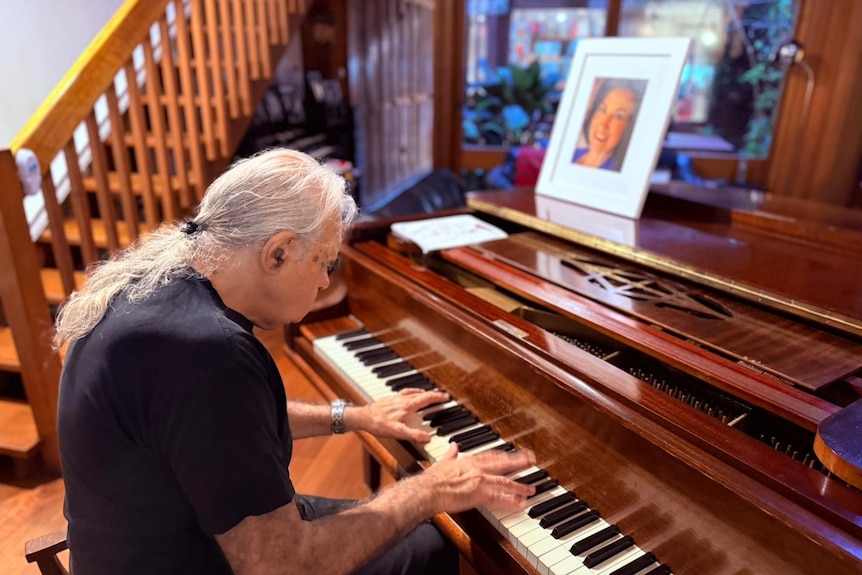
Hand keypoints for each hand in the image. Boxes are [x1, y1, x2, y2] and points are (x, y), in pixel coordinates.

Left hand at [354, 388, 449, 442]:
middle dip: (432, 394)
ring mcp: (395, 398)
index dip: (437, 397)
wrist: (362, 417)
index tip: (446, 397)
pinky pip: (403, 393)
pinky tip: (407, 396)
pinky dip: (410, 393)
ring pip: (412, 392)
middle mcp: (402, 399)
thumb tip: (428, 438)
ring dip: (422, 392)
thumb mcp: (397, 432)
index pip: (426, 398)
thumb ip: (413, 435)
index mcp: (407, 406)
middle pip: (421, 394)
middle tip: (441, 396)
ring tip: (427, 394)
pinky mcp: (388, 399)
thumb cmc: (378, 424)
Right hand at [422, 443, 536, 514]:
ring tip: (531, 489)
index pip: (491, 455)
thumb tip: (453, 446)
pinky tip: (519, 504)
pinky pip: (498, 499)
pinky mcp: (479, 495)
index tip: (514, 453)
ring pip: (505, 482)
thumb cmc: (433, 479)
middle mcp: (478, 469)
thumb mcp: (443, 461)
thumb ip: (451, 454)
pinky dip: (510, 502)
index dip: (504, 454)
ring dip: (519, 486)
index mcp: (469, 460)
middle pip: (503, 464)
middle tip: (532, 460)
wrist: (428, 490)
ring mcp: (480, 482)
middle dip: (518, 462)